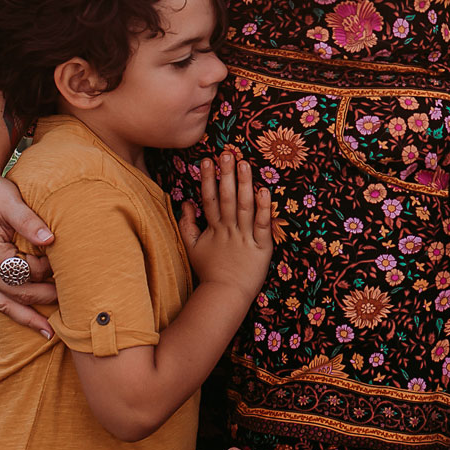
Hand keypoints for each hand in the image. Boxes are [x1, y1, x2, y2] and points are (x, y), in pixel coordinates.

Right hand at [0, 171, 57, 345]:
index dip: (51, 272)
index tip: (71, 268)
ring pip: (3, 305)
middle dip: (45, 303)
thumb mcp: (11, 203)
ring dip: (25, 320)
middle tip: (73, 312)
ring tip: (48, 335)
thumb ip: (30, 223)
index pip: (30, 273)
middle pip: (20, 294)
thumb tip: (51, 239)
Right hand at [181, 155, 272, 297]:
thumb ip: (186, 224)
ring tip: (244, 164)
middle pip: (227, 199)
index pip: (210, 199)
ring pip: (245, 207)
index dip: (208, 179)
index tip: (207, 160)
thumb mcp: (191, 247)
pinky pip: (262, 225)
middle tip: (227, 153)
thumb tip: (185, 202)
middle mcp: (229, 230)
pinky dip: (263, 209)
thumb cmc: (209, 271)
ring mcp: (245, 238)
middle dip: (226, 175)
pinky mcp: (261, 248)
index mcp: (213, 229)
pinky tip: (264, 191)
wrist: (225, 296)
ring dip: (244, 184)